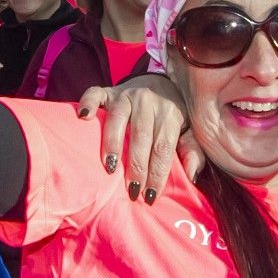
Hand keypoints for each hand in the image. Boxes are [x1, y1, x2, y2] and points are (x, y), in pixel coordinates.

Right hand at [78, 75, 197, 202]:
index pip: (163, 147)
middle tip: (131, 191)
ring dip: (112, 143)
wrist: (162, 81)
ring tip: (110, 167)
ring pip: (118, 118)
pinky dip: (88, 103)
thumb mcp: (189, 131)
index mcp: (170, 113)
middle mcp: (148, 101)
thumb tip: (191, 176)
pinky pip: (95, 93)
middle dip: (136, 166)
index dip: (157, 173)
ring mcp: (126, 94)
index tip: (150, 196)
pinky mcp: (108, 91)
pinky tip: (84, 117)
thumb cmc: (173, 115)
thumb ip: (192, 152)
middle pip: (141, 136)